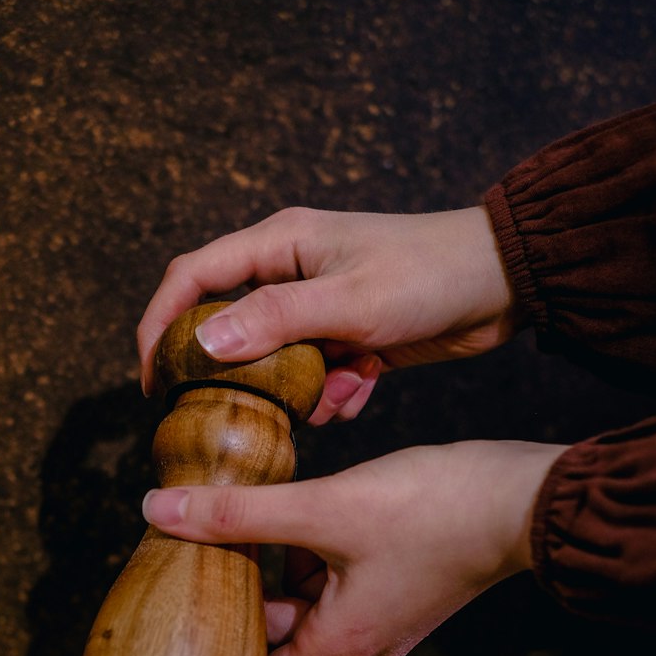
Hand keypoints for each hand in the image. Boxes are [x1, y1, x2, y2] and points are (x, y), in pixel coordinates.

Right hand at [137, 207, 520, 423]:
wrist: (505, 283)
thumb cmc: (429, 274)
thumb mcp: (350, 300)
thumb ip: (276, 320)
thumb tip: (203, 343)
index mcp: (280, 242)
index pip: (193, 277)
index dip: (160, 323)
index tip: (150, 379)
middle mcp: (292, 271)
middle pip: (229, 325)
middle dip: (229, 372)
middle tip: (222, 412)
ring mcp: (320, 305)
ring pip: (276, 360)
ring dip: (292, 391)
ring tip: (324, 401)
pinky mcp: (349, 336)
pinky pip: (318, 375)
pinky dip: (332, 394)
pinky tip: (358, 395)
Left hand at [142, 440, 564, 655]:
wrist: (525, 496)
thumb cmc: (435, 512)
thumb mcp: (322, 509)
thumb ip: (238, 514)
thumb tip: (158, 512)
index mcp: (340, 644)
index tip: (184, 636)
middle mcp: (364, 640)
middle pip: (282, 635)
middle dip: (244, 596)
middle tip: (201, 551)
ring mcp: (387, 612)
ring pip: (311, 598)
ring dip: (279, 565)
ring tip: (242, 517)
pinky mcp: (403, 579)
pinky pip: (340, 575)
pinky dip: (314, 548)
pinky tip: (297, 505)